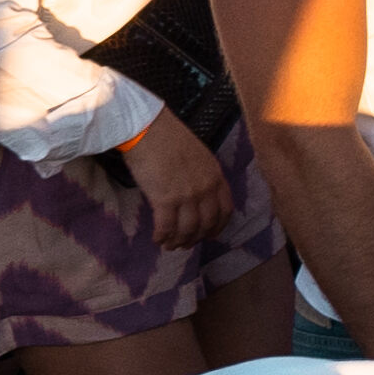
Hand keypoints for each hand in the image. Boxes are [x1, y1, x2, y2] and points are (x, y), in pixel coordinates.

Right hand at [113, 109, 232, 249]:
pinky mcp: (166, 200)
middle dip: (196, 238)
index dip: (218, 227)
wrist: (148, 129)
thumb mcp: (198, 156)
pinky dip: (163, 237)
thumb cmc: (168, 138)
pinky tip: (158, 239)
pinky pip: (167, 227)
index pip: (225, 210)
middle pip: (206, 224)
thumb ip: (202, 176)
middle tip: (186, 244)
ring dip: (178, 241)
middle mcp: (206, 188)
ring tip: (170, 245)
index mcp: (216, 176)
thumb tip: (196, 196)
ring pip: (188, 229)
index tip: (210, 235)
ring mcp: (187, 195)